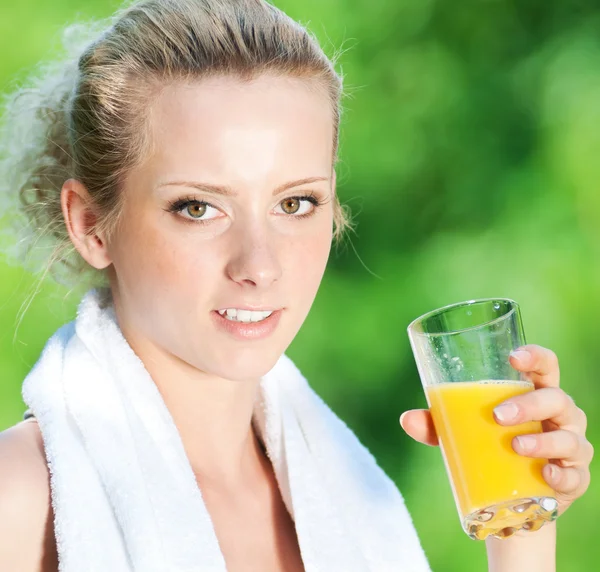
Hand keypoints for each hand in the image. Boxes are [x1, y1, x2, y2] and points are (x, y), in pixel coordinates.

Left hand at [400, 344, 592, 516]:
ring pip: (568, 437)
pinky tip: (546, 474)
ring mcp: (571, 446)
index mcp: (535, 393)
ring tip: (516, 444)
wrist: (512, 498)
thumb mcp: (462, 432)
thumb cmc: (491, 447)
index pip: (546, 366)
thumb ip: (437, 424)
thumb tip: (406, 419)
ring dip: (542, 440)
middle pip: (556, 398)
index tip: (513, 356)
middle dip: (529, 404)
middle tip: (498, 415)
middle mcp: (559, 416)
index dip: (535, 356)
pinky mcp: (574, 478)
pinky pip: (575, 475)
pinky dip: (562, 474)